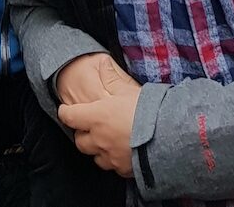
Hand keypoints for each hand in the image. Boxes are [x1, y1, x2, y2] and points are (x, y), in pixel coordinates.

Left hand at [57, 56, 141, 176]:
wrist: (169, 137)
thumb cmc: (147, 111)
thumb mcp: (128, 90)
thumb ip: (112, 78)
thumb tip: (103, 64)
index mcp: (96, 117)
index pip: (69, 117)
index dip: (65, 112)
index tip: (65, 110)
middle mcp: (99, 139)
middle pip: (80, 141)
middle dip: (82, 133)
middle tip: (89, 126)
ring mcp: (110, 157)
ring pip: (94, 156)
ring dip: (97, 148)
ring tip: (107, 140)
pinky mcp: (123, 169)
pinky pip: (112, 166)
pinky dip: (113, 160)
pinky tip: (122, 152)